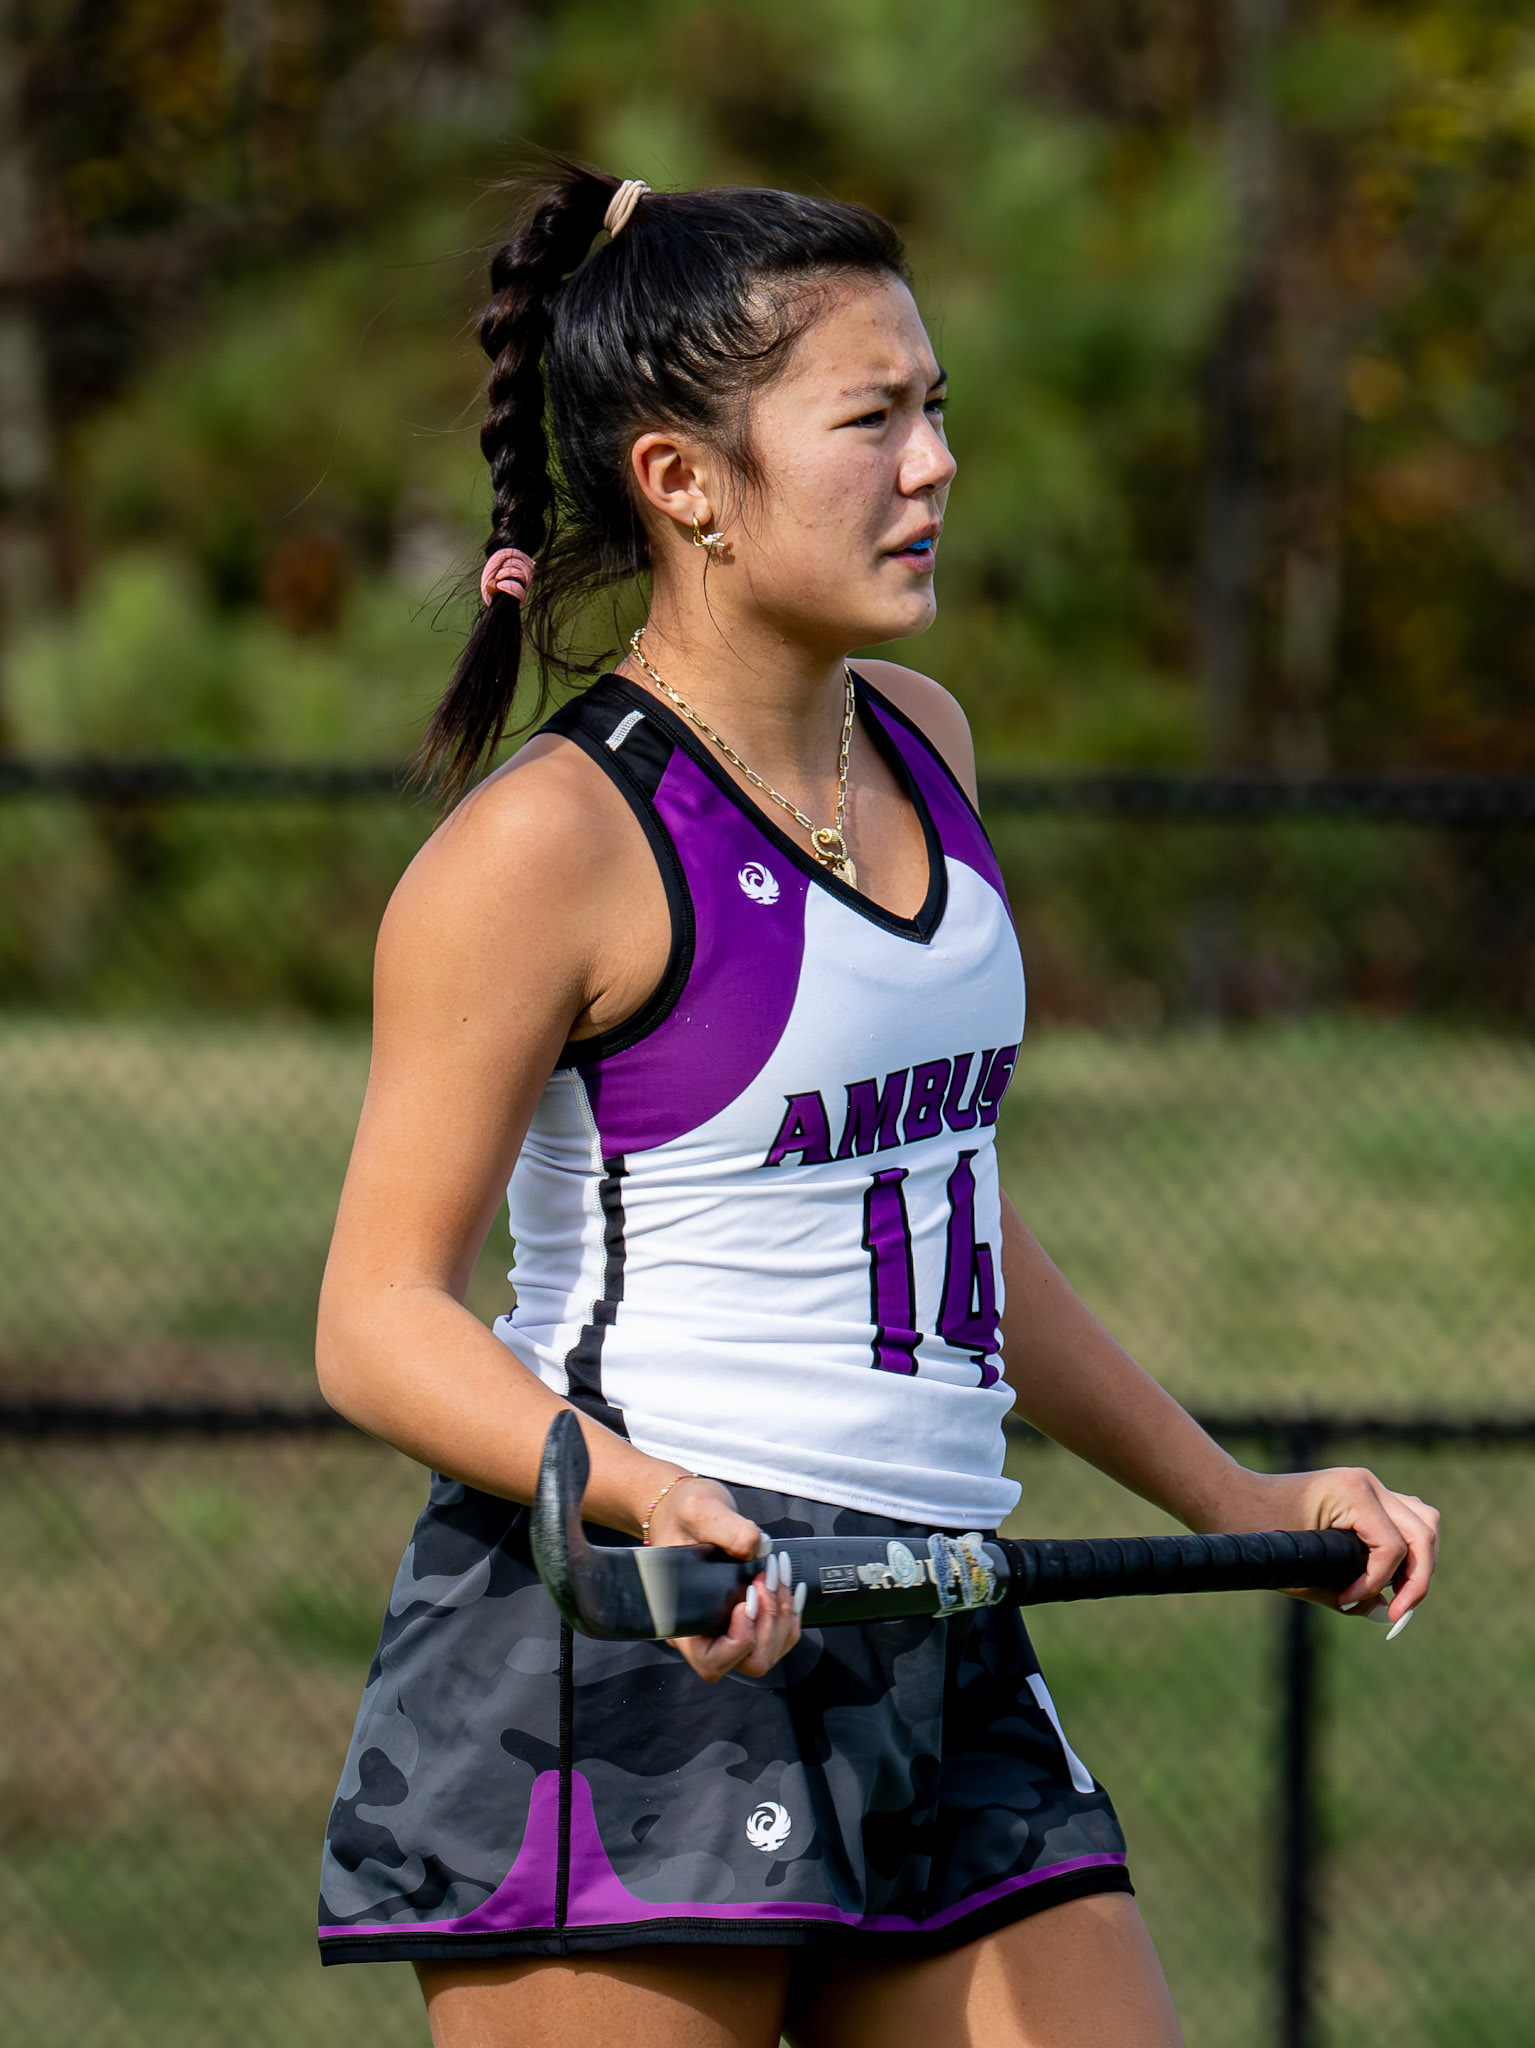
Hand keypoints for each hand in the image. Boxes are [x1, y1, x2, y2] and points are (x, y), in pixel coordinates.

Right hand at [643, 1474, 802, 1681]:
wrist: (685, 1512)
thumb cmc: (682, 1514)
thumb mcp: (700, 1510)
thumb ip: (728, 1528)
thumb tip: (757, 1548)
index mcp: (683, 1621)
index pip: (711, 1661)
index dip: (738, 1640)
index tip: (746, 1600)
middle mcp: (705, 1633)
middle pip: (749, 1662)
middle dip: (769, 1623)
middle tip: (766, 1579)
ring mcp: (728, 1629)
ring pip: (768, 1652)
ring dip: (782, 1615)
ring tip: (777, 1573)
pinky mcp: (747, 1619)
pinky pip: (778, 1637)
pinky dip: (790, 1613)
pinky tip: (789, 1584)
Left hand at [1215, 1465, 1440, 1631]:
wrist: (1233, 1499)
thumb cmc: (1258, 1531)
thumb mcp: (1299, 1572)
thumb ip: (1345, 1596)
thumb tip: (1383, 1613)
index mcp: (1351, 1492)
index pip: (1392, 1547)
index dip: (1376, 1584)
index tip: (1345, 1603)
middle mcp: (1367, 1483)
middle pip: (1423, 1533)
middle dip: (1417, 1580)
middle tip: (1397, 1614)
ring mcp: (1370, 1485)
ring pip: (1425, 1522)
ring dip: (1422, 1562)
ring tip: (1401, 1596)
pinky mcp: (1366, 1495)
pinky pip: (1408, 1519)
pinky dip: (1411, 1548)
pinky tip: (1392, 1576)